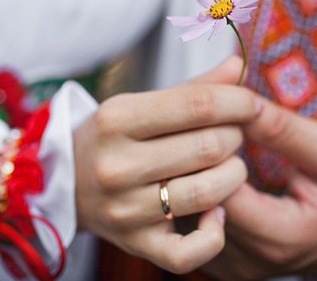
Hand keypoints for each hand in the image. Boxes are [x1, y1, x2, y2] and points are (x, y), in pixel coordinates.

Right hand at [73, 57, 259, 273]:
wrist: (66, 183)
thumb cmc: (117, 138)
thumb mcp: (142, 104)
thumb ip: (194, 88)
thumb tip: (238, 66)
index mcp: (116, 119)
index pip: (198, 105)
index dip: (238, 102)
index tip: (251, 104)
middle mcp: (116, 165)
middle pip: (209, 147)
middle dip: (235, 137)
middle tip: (232, 135)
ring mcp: (125, 210)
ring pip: (208, 193)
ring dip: (234, 176)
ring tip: (229, 166)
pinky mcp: (136, 244)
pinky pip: (191, 251)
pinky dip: (215, 233)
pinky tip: (217, 213)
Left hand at [203, 97, 316, 279]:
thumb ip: (285, 131)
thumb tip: (239, 102)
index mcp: (276, 237)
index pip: (214, 187)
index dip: (210, 145)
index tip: (221, 116)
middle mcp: (244, 260)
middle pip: (189, 201)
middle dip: (191, 153)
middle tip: (198, 116)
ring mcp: (227, 267)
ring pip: (181, 211)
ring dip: (185, 170)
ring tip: (198, 134)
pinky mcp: (217, 264)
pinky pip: (187, 223)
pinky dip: (190, 188)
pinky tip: (201, 162)